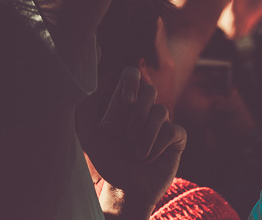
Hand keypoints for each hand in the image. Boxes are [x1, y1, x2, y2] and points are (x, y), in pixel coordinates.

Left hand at [78, 67, 186, 217]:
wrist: (126, 188)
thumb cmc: (108, 160)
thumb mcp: (90, 136)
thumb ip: (85, 109)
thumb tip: (92, 83)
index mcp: (125, 103)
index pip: (131, 74)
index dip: (132, 81)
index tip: (127, 100)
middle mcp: (145, 108)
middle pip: (150, 90)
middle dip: (139, 114)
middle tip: (128, 136)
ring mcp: (162, 122)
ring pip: (161, 111)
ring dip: (146, 135)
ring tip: (137, 153)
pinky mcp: (176, 136)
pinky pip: (173, 130)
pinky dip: (159, 145)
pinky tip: (150, 157)